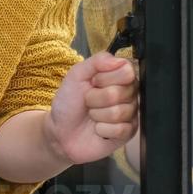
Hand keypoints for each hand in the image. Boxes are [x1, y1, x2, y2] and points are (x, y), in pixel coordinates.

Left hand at [44, 51, 138, 165]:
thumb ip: (97, 62)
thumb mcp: (76, 75)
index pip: (127, 70)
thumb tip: (119, 60)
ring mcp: (131, 113)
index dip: (105, 78)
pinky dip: (102, 129)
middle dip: (96, 98)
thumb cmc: (69, 102)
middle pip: (122, 92)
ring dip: (97, 114)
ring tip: (92, 115)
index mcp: (118, 76)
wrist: (61, 130)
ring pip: (120, 111)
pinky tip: (98, 129)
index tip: (92, 82)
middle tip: (88, 101)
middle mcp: (128, 93)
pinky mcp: (128, 132)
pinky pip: (121, 129)